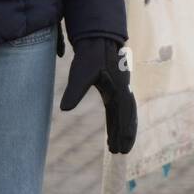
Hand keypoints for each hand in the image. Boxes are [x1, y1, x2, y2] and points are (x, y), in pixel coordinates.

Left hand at [60, 37, 136, 154]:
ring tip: (115, 149)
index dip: (124, 130)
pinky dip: (115, 124)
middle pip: (128, 117)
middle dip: (125, 135)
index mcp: (120, 88)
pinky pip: (117, 112)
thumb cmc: (89, 56)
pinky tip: (110, 135)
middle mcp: (124, 91)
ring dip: (120, 132)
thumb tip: (64, 109)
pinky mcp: (114, 92)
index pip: (125, 113)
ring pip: (123, 116)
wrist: (96, 40)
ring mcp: (120, 92)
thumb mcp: (80, 73)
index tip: (123, 145)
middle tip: (121, 153)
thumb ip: (74, 91)